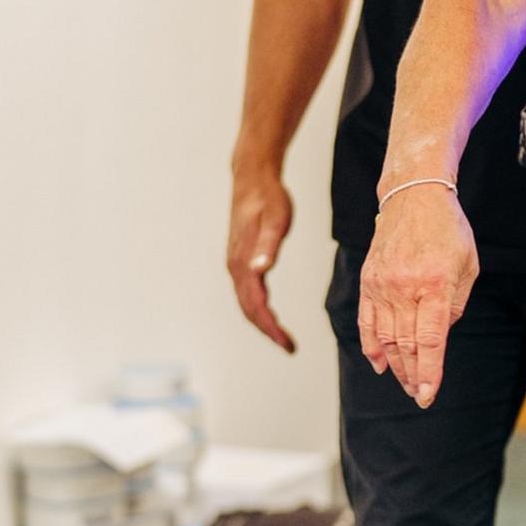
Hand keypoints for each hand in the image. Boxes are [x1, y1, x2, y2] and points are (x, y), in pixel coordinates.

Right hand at [227, 170, 295, 351]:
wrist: (252, 178)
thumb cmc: (268, 198)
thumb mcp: (275, 220)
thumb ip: (268, 246)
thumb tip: (260, 271)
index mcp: (243, 263)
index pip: (255, 306)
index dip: (271, 328)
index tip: (288, 345)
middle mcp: (235, 267)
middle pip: (248, 310)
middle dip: (268, 331)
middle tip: (289, 347)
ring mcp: (236, 264)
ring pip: (246, 303)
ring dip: (262, 322)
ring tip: (282, 337)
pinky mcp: (241, 259)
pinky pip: (248, 291)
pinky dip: (259, 307)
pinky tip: (270, 312)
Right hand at [358, 186, 478, 406]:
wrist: (414, 195)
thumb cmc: (448, 230)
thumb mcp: (468, 267)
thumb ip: (456, 305)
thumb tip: (440, 336)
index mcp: (435, 285)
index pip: (429, 340)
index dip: (429, 372)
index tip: (427, 394)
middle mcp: (405, 287)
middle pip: (406, 344)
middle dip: (413, 375)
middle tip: (418, 395)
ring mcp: (383, 284)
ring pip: (386, 337)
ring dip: (396, 366)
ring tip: (405, 383)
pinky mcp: (369, 280)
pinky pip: (367, 321)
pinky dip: (372, 346)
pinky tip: (379, 364)